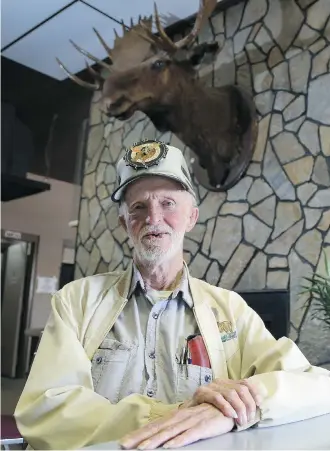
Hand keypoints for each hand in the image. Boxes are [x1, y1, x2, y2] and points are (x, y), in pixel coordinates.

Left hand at [119, 403, 233, 449]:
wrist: (233, 403)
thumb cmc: (212, 413)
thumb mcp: (193, 419)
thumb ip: (179, 426)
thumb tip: (165, 434)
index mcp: (178, 416)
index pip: (155, 425)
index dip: (139, 433)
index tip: (124, 442)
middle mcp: (182, 416)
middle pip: (158, 428)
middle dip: (140, 437)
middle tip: (124, 445)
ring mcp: (192, 421)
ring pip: (170, 432)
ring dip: (155, 441)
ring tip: (141, 449)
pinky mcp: (205, 426)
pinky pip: (190, 435)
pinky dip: (179, 441)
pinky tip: (169, 447)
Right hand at [182, 378, 262, 425]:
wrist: (190, 413)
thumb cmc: (211, 410)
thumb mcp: (228, 404)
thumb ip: (240, 401)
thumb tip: (259, 402)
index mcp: (228, 383)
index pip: (245, 383)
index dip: (254, 392)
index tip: (260, 404)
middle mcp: (221, 382)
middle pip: (241, 389)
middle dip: (248, 405)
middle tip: (249, 420)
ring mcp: (211, 386)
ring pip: (231, 394)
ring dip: (239, 409)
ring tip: (241, 421)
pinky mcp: (202, 392)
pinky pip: (217, 398)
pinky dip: (226, 407)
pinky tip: (231, 415)